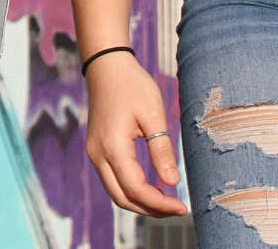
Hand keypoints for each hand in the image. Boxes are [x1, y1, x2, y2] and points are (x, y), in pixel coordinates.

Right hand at [83, 53, 187, 216]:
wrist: (107, 67)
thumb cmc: (132, 86)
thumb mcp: (153, 115)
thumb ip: (162, 150)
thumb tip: (172, 182)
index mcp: (112, 146)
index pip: (136, 188)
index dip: (160, 203)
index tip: (183, 206)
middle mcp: (98, 154)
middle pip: (122, 198)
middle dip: (150, 209)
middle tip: (177, 210)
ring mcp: (95, 153)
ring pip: (115, 192)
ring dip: (140, 203)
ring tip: (167, 202)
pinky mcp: (97, 150)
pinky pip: (113, 180)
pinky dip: (131, 191)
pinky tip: (152, 188)